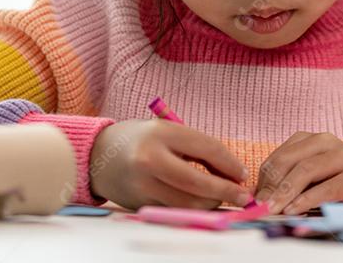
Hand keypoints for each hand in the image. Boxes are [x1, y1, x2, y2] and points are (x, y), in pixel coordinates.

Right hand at [89, 119, 249, 210]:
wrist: (99, 155)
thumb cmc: (142, 139)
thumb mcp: (168, 131)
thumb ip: (197, 148)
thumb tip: (232, 173)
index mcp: (161, 133)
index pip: (207, 149)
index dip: (230, 164)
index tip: (244, 174)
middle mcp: (150, 159)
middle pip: (197, 182)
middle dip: (226, 191)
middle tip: (243, 196)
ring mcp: (142, 184)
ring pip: (187, 202)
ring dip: (211, 203)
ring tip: (221, 198)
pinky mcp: (139, 203)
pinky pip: (174, 210)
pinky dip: (193, 209)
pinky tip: (202, 203)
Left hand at [254, 132, 342, 214]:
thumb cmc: (342, 180)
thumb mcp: (314, 175)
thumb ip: (289, 180)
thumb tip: (257, 197)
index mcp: (311, 139)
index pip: (279, 157)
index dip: (263, 179)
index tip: (254, 200)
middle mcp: (326, 142)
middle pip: (288, 161)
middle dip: (271, 186)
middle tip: (260, 206)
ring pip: (305, 171)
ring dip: (285, 192)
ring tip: (272, 210)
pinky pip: (326, 188)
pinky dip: (307, 200)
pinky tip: (294, 210)